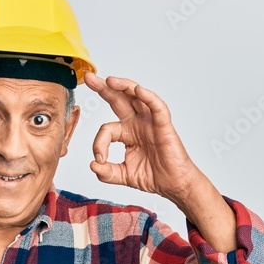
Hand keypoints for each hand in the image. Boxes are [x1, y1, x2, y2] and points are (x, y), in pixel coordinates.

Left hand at [84, 73, 205, 201]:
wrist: (173, 185)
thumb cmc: (153, 176)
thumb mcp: (123, 175)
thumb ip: (107, 172)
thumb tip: (93, 165)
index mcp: (126, 133)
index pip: (106, 129)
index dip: (99, 143)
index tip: (99, 159)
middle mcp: (137, 123)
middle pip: (118, 100)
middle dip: (103, 88)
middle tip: (89, 78)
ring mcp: (150, 122)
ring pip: (136, 97)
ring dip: (124, 86)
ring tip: (109, 80)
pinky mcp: (163, 125)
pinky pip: (157, 107)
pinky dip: (149, 98)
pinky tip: (138, 90)